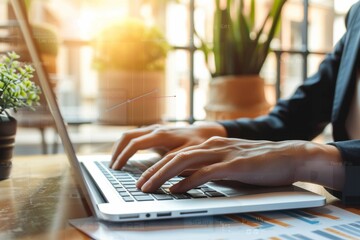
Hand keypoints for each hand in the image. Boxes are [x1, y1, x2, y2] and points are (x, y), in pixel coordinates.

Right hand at [110, 122, 226, 169]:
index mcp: (161, 134)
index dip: (125, 157)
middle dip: (117, 151)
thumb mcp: (188, 155)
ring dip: (119, 148)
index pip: (135, 144)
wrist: (204, 132)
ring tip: (114, 163)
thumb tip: (157, 176)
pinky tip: (124, 156)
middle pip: (128, 136)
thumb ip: (172, 164)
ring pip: (129, 135)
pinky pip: (134, 136)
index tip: (118, 169)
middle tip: (112, 167)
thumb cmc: (197, 144)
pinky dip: (126, 145)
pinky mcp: (154, 132)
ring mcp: (154, 129)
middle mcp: (155, 129)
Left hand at [135, 137, 343, 192]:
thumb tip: (188, 180)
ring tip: (149, 188)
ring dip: (163, 175)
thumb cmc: (259, 162)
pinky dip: (188, 182)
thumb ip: (209, 168)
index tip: (145, 178)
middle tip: (139, 185)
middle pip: (175, 156)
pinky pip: (206, 173)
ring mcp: (223, 154)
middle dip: (154, 171)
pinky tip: (176, 190)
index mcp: (210, 144)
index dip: (158, 166)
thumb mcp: (229, 163)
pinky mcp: (235, 165)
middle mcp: (213, 146)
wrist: (289, 156)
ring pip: (185, 162)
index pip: (177, 154)